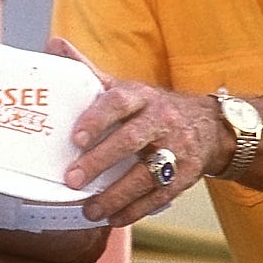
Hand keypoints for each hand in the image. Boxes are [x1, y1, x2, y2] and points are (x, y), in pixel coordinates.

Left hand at [49, 36, 222, 227]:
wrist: (209, 126)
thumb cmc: (152, 108)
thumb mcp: (126, 87)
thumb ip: (89, 71)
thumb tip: (53, 44)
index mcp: (142, 96)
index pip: (118, 103)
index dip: (97, 119)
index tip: (76, 138)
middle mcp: (161, 121)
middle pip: (131, 141)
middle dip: (101, 162)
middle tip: (72, 180)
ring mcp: (177, 150)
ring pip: (147, 174)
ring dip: (116, 196)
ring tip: (90, 210)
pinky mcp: (186, 175)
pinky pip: (160, 196)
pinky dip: (136, 210)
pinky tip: (113, 218)